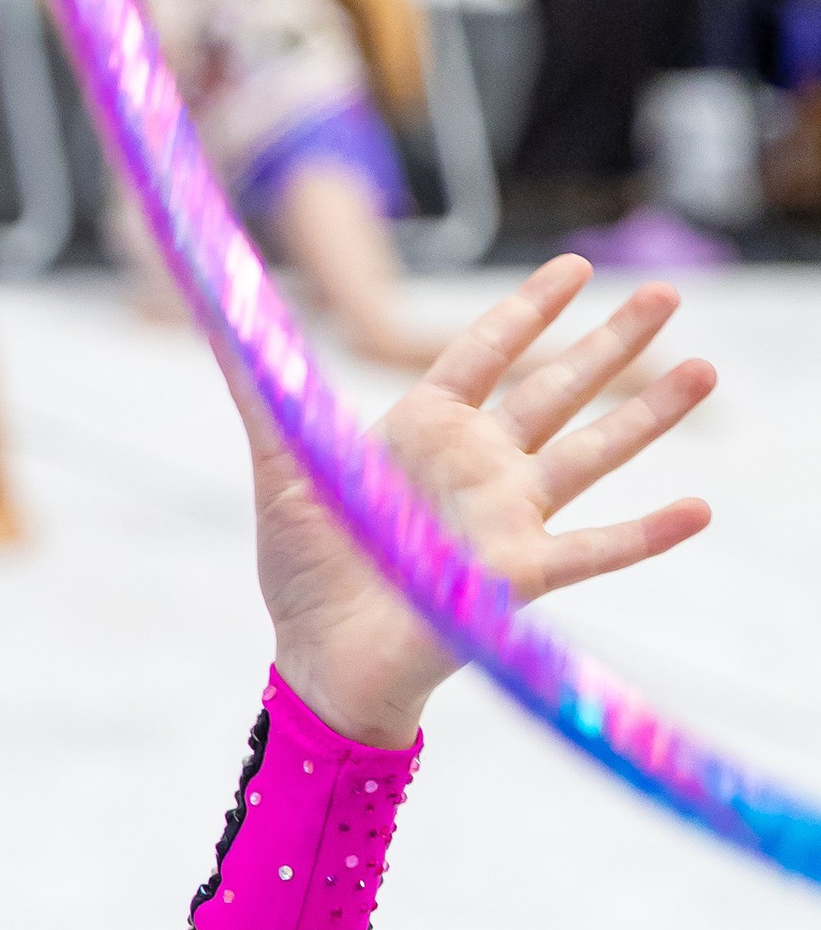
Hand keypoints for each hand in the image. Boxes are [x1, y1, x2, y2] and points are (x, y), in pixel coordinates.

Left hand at [237, 254, 714, 747]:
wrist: (318, 662)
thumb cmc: (303, 571)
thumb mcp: (279, 461)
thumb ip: (261, 384)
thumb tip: (223, 305)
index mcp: (424, 434)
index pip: (487, 354)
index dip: (529, 310)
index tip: (575, 267)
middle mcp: (477, 469)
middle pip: (556, 389)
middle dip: (612, 342)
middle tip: (668, 293)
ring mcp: (506, 520)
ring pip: (592, 453)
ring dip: (650, 414)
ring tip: (705, 369)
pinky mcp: (518, 575)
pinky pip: (594, 550)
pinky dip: (646, 533)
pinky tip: (698, 509)